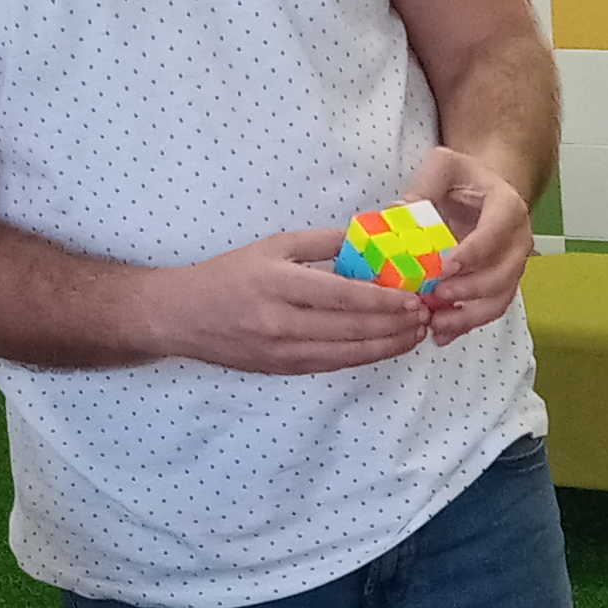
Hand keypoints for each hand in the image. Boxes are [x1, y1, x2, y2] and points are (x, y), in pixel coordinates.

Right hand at [150, 227, 433, 374]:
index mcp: (279, 284)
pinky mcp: (282, 369)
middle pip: (352, 330)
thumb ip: (324, 243)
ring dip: (386, 347)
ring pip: (347, 355)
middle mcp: (281, 322)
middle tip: (426, 316)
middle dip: (395, 326)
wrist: (181, 316)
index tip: (414, 297)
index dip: (384, 301)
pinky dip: (362, 357)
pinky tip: (385, 347)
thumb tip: (372, 238)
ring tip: (415, 335)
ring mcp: (282, 351)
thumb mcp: (274, 246)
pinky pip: (331, 365)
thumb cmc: (229, 274)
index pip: (344, 297)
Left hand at [407, 147, 536, 341]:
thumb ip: (423, 186)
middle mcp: (518, 239)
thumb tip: (397, 215)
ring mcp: (513, 265)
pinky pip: (490, 310)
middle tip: (437, 296)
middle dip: (471, 289)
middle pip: (505, 273)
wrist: (484, 193)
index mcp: (508, 205)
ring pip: (500, 298)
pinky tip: (441, 334)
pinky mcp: (501, 285)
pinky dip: (466, 324)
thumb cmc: (463, 178)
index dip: (474, 252)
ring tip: (436, 323)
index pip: (497, 231)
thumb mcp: (443, 166)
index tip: (445, 268)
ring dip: (469, 315)